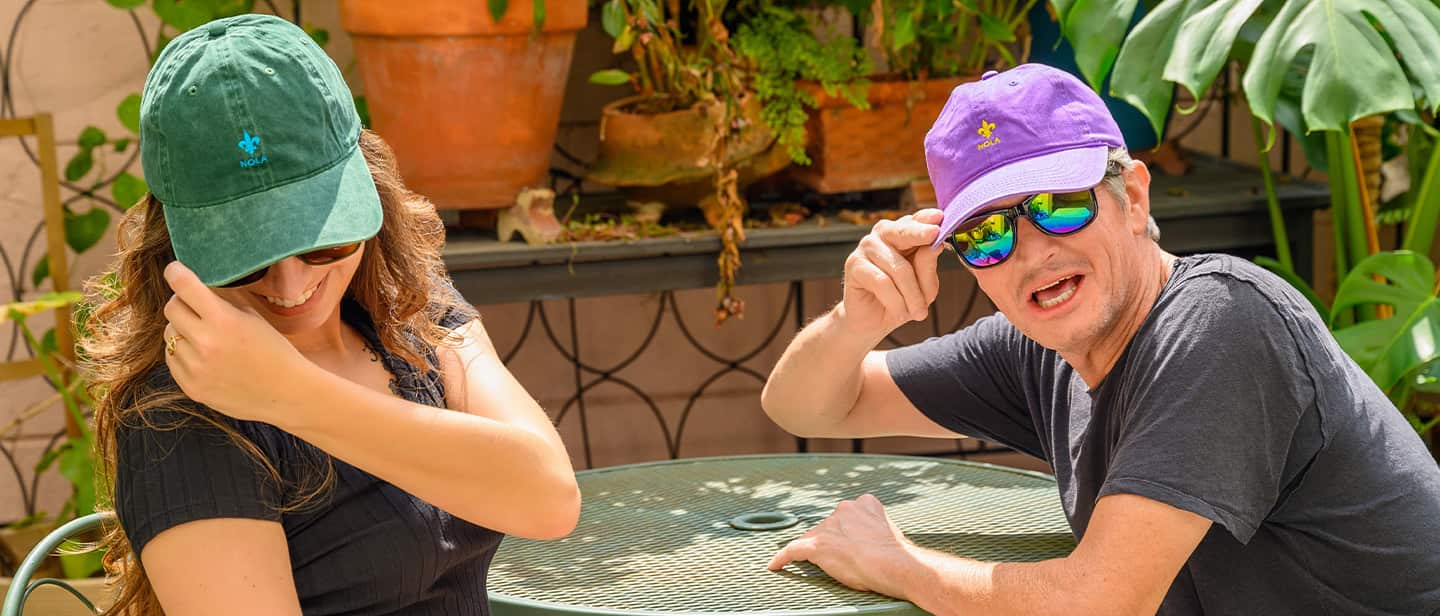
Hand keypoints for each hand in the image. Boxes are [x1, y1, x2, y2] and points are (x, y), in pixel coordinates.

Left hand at [161, 261, 311, 422]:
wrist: (286, 393)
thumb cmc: (274, 351)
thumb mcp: (252, 318)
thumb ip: (222, 302)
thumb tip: (196, 286)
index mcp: (223, 320)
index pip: (183, 286)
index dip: (175, 273)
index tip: (174, 270)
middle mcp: (204, 342)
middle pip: (171, 308)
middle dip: (181, 303)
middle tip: (196, 308)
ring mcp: (195, 367)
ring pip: (169, 335)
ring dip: (183, 331)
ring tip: (206, 338)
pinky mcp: (190, 386)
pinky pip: (172, 359)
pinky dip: (183, 354)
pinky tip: (205, 358)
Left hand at [768, 494, 915, 598]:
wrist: (895, 564)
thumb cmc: (896, 555)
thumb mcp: (888, 530)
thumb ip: (873, 528)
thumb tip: (869, 542)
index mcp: (864, 503)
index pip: (847, 516)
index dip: (848, 531)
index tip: (853, 543)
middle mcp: (844, 509)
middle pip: (828, 526)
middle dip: (834, 541)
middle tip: (848, 559)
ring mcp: (829, 527)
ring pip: (813, 538)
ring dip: (818, 550)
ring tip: (831, 566)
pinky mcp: (816, 545)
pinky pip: (792, 550)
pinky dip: (782, 558)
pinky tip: (775, 565)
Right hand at [838, 209, 944, 337]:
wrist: (873, 321)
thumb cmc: (902, 299)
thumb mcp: (925, 286)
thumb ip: (928, 266)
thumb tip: (935, 246)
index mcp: (904, 234)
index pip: (917, 220)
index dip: (927, 218)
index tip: (940, 217)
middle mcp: (884, 234)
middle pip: (903, 231)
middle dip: (919, 234)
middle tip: (934, 234)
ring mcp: (867, 246)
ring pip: (899, 267)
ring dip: (912, 295)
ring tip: (918, 312)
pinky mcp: (854, 264)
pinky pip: (882, 282)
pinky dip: (896, 301)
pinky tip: (900, 313)